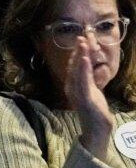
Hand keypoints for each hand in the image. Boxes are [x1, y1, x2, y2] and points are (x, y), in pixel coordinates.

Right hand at [65, 37, 115, 157]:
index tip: (81, 41)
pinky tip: (84, 59)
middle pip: (74, 66)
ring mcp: (77, 92)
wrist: (96, 130)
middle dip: (77, 51)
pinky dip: (82, 68)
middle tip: (81, 37)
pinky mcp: (84, 97)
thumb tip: (89, 68)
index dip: (76, 53)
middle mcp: (71, 87)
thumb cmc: (95, 111)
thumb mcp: (92, 92)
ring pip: (78, 71)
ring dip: (80, 56)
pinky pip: (83, 80)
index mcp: (73, 86)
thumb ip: (89, 80)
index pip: (73, 66)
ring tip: (82, 43)